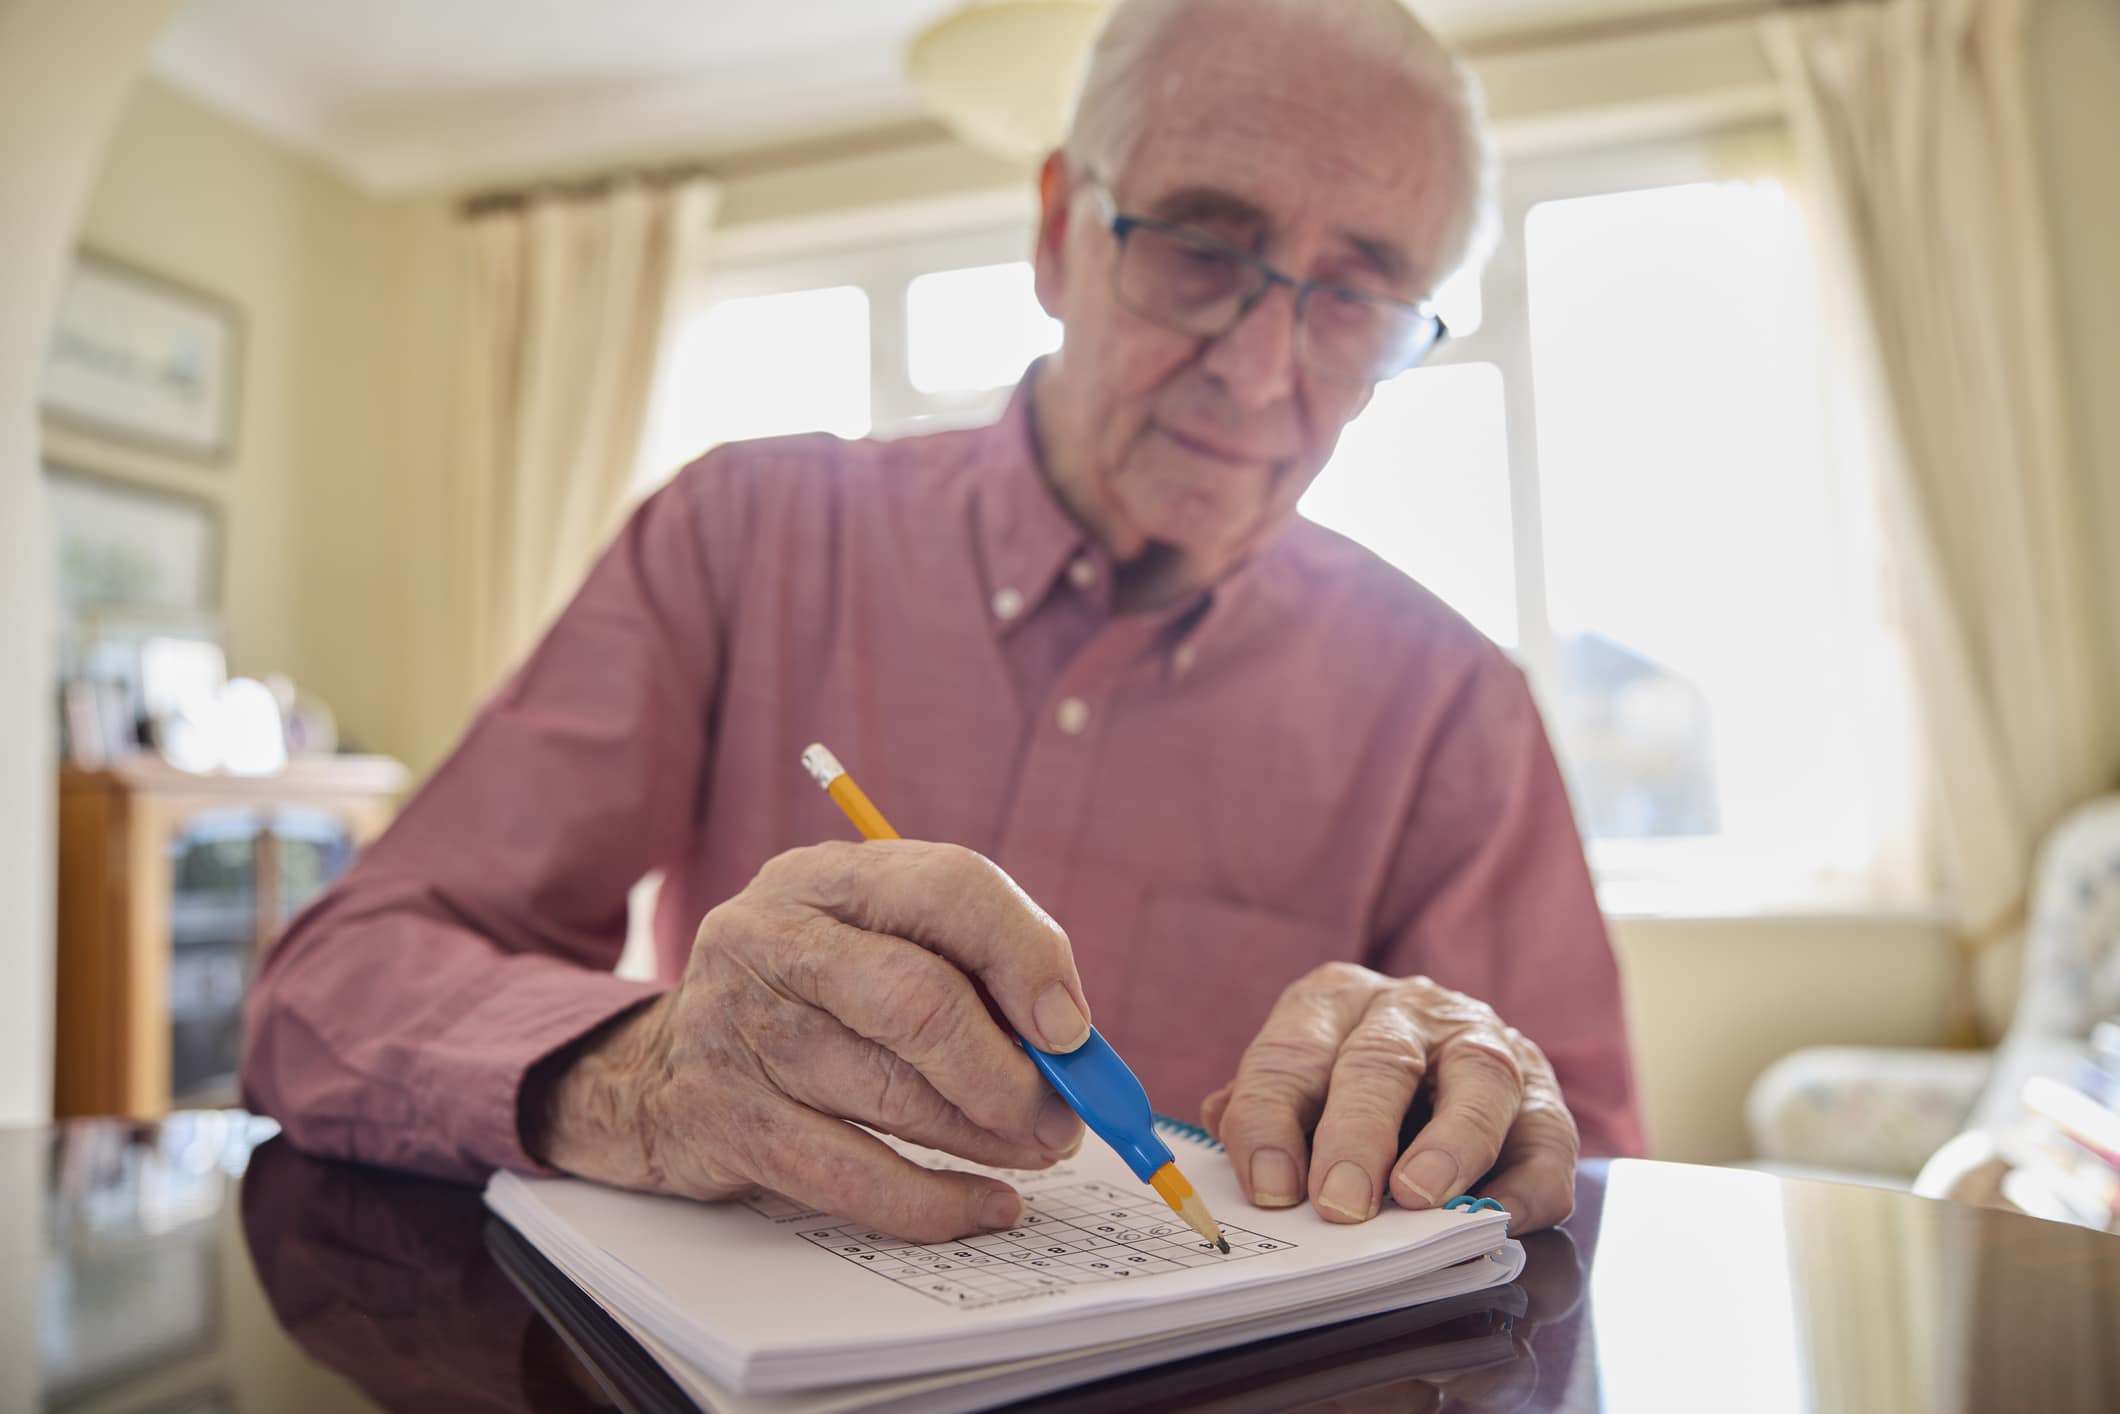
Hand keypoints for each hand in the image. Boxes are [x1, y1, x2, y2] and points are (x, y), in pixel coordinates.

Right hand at [525, 840, 1091, 1241]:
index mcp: (825, 877)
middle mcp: (770, 937)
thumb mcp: (871, 946)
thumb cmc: (805, 1004)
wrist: (653, 1073)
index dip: (1027, 958)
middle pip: (920, 999)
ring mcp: (737, 1028)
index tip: (1072, 1030)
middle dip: (1009, 1071)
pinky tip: (985, 1204)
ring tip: (1035, 1150)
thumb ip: (968, 968)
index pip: (948, 886)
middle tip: (1061, 1115)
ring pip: (894, 1096)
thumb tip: (1070, 1043)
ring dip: (987, 1137)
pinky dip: (937, 1202)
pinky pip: (854, 1175)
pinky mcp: (722, 1118)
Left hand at [1201, 965, 1577, 1231]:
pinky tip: (1490, 1220)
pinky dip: (1520, 1186)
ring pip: (1478, 1080)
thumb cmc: (1353, 1080)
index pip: (1293, 1052)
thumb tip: (1218, 1123)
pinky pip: (1545, 1141)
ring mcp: (1488, 1045)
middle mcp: (1414, 1010)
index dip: (1273, 1119)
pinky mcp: (1545, 1097)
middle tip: (1339, 1201)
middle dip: (1357, 1135)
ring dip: (1449, 1145)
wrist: (1450, 1060)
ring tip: (1419, 1199)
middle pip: (1382, 1061)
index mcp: (1337, 999)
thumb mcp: (1301, 1077)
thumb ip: (1263, 1103)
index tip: (1269, 1185)